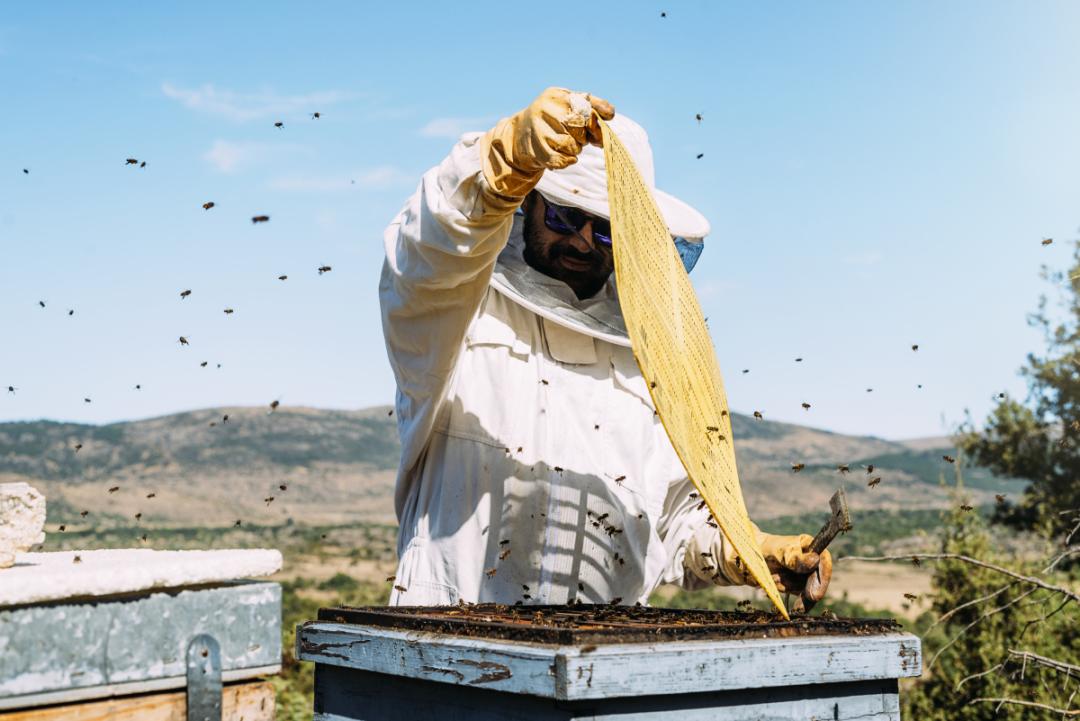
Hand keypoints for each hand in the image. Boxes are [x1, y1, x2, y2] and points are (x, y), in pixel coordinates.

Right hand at [481, 87, 614, 200]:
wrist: (519, 135)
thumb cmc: (553, 120)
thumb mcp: (570, 106)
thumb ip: (593, 107)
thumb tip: (610, 114)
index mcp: (556, 95)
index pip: (585, 109)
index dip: (595, 123)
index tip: (594, 132)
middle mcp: (544, 109)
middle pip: (579, 128)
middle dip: (584, 137)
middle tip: (578, 139)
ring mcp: (538, 129)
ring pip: (571, 145)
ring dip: (575, 150)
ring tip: (568, 146)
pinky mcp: (535, 149)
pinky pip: (561, 160)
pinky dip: (567, 161)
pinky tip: (565, 157)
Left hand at [758, 532, 832, 603]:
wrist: (748, 558)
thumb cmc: (764, 548)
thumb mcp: (778, 551)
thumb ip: (795, 557)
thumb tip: (815, 560)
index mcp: (809, 546)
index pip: (824, 560)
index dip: (823, 578)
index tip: (815, 595)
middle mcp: (810, 559)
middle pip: (817, 578)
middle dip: (806, 590)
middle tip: (799, 605)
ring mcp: (804, 572)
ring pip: (805, 587)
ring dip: (788, 586)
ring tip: (773, 578)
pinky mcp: (796, 583)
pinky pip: (797, 593)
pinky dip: (785, 591)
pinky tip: (774, 584)